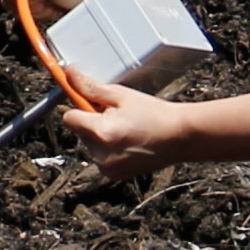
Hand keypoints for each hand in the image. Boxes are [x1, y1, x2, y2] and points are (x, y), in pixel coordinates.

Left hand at [53, 85, 182, 165]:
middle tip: (116, 114)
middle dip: (91, 121)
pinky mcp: (113, 175)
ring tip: (126, 128)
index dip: (79, 107)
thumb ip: (90, 87)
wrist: (180, 137)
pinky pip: (100, 157)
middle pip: (79, 131)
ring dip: (99, 136)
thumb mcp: (121, 95)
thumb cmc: (155, 114)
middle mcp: (100, 154)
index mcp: (101, 132)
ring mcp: (107, 168)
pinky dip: (108, 149)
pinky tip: (127, 141)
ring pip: (89, 145)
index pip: (69, 118)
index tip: (89, 101)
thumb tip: (69, 75)